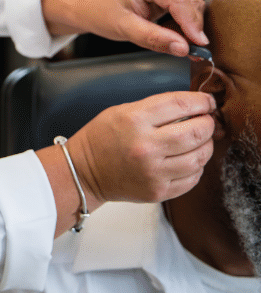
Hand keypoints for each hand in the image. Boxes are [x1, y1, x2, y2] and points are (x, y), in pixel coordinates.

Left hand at [41, 0, 207, 55]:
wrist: (93, 3)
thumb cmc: (103, 12)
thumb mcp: (125, 29)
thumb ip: (154, 39)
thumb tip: (183, 48)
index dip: (191, 22)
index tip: (200, 43)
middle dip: (193, 25)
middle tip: (192, 49)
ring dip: (191, 22)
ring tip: (178, 40)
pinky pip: (187, 0)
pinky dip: (186, 17)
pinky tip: (175, 29)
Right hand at [68, 90, 215, 205]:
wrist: (84, 171)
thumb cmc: (103, 136)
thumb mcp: (123, 110)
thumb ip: (157, 108)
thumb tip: (192, 107)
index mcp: (135, 120)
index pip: (181, 104)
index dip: (201, 101)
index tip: (207, 102)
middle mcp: (146, 146)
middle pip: (196, 132)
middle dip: (208, 123)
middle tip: (207, 120)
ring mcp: (153, 172)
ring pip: (199, 157)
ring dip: (206, 146)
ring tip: (200, 140)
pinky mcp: (158, 191)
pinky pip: (192, 178)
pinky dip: (197, 167)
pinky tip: (189, 159)